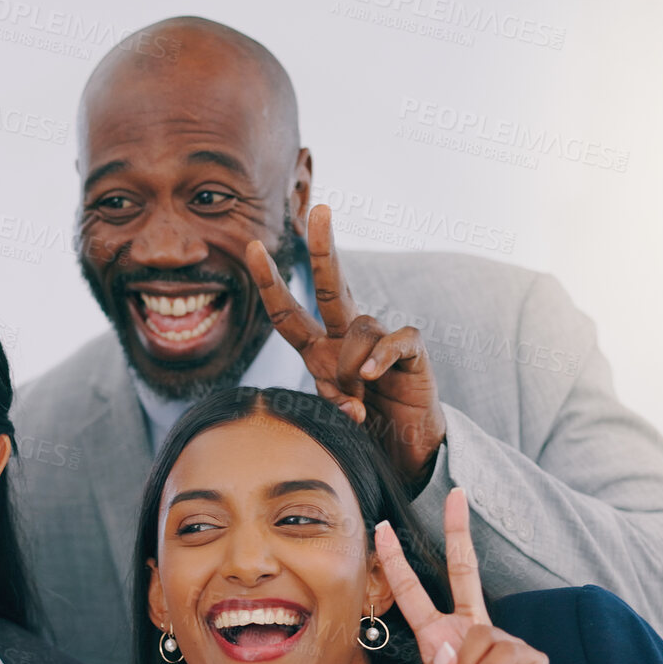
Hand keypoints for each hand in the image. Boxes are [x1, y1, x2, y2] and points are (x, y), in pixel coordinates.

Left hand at [250, 204, 445, 488]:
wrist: (407, 453)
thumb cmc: (365, 432)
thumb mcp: (335, 421)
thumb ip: (334, 407)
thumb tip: (350, 405)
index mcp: (319, 351)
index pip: (288, 313)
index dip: (270, 283)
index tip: (252, 247)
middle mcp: (346, 338)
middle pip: (330, 286)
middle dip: (324, 248)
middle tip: (320, 210)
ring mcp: (379, 341)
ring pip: (358, 325)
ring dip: (349, 365)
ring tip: (358, 399)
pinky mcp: (410, 352)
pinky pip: (393, 338)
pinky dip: (380, 356)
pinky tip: (371, 377)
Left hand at [374, 488, 549, 663]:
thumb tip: (443, 648)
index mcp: (440, 641)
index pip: (416, 594)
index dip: (398, 562)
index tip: (382, 529)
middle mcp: (470, 633)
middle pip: (465, 573)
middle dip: (460, 533)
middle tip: (457, 496)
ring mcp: (501, 643)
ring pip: (473, 635)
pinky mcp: (528, 658)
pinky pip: (499, 654)